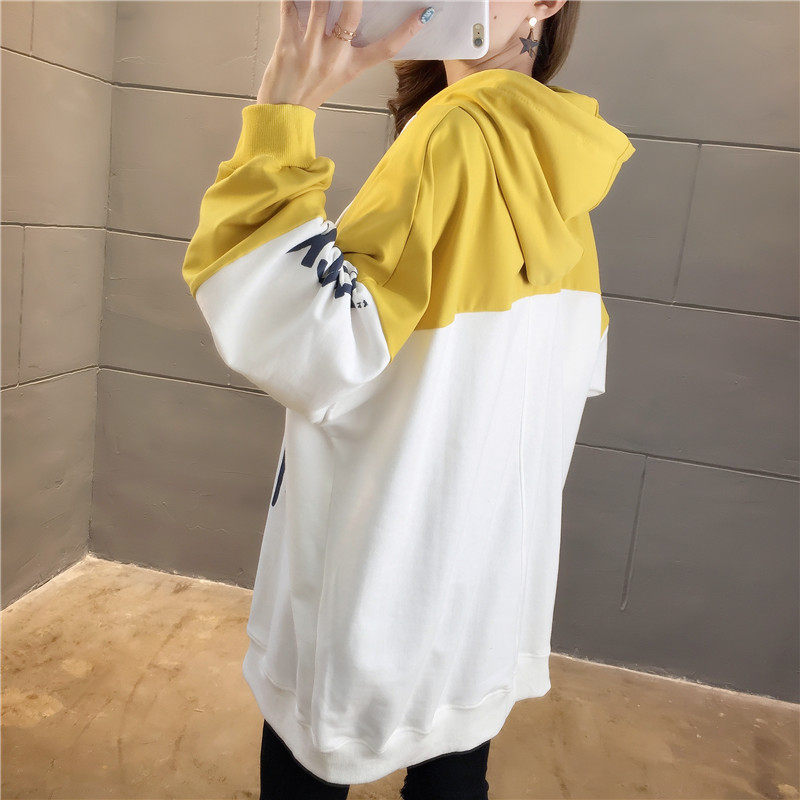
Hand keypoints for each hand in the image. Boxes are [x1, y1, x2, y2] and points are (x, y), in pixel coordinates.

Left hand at [256, 0, 432, 109]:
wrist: (283, 110)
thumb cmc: (312, 91)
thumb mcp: (340, 74)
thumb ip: (349, 48)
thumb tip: (355, 16)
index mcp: (352, 66)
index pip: (386, 48)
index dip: (407, 30)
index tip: (423, 14)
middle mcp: (334, 56)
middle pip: (351, 12)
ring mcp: (311, 47)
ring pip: (320, 2)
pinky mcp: (288, 41)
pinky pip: (289, 6)